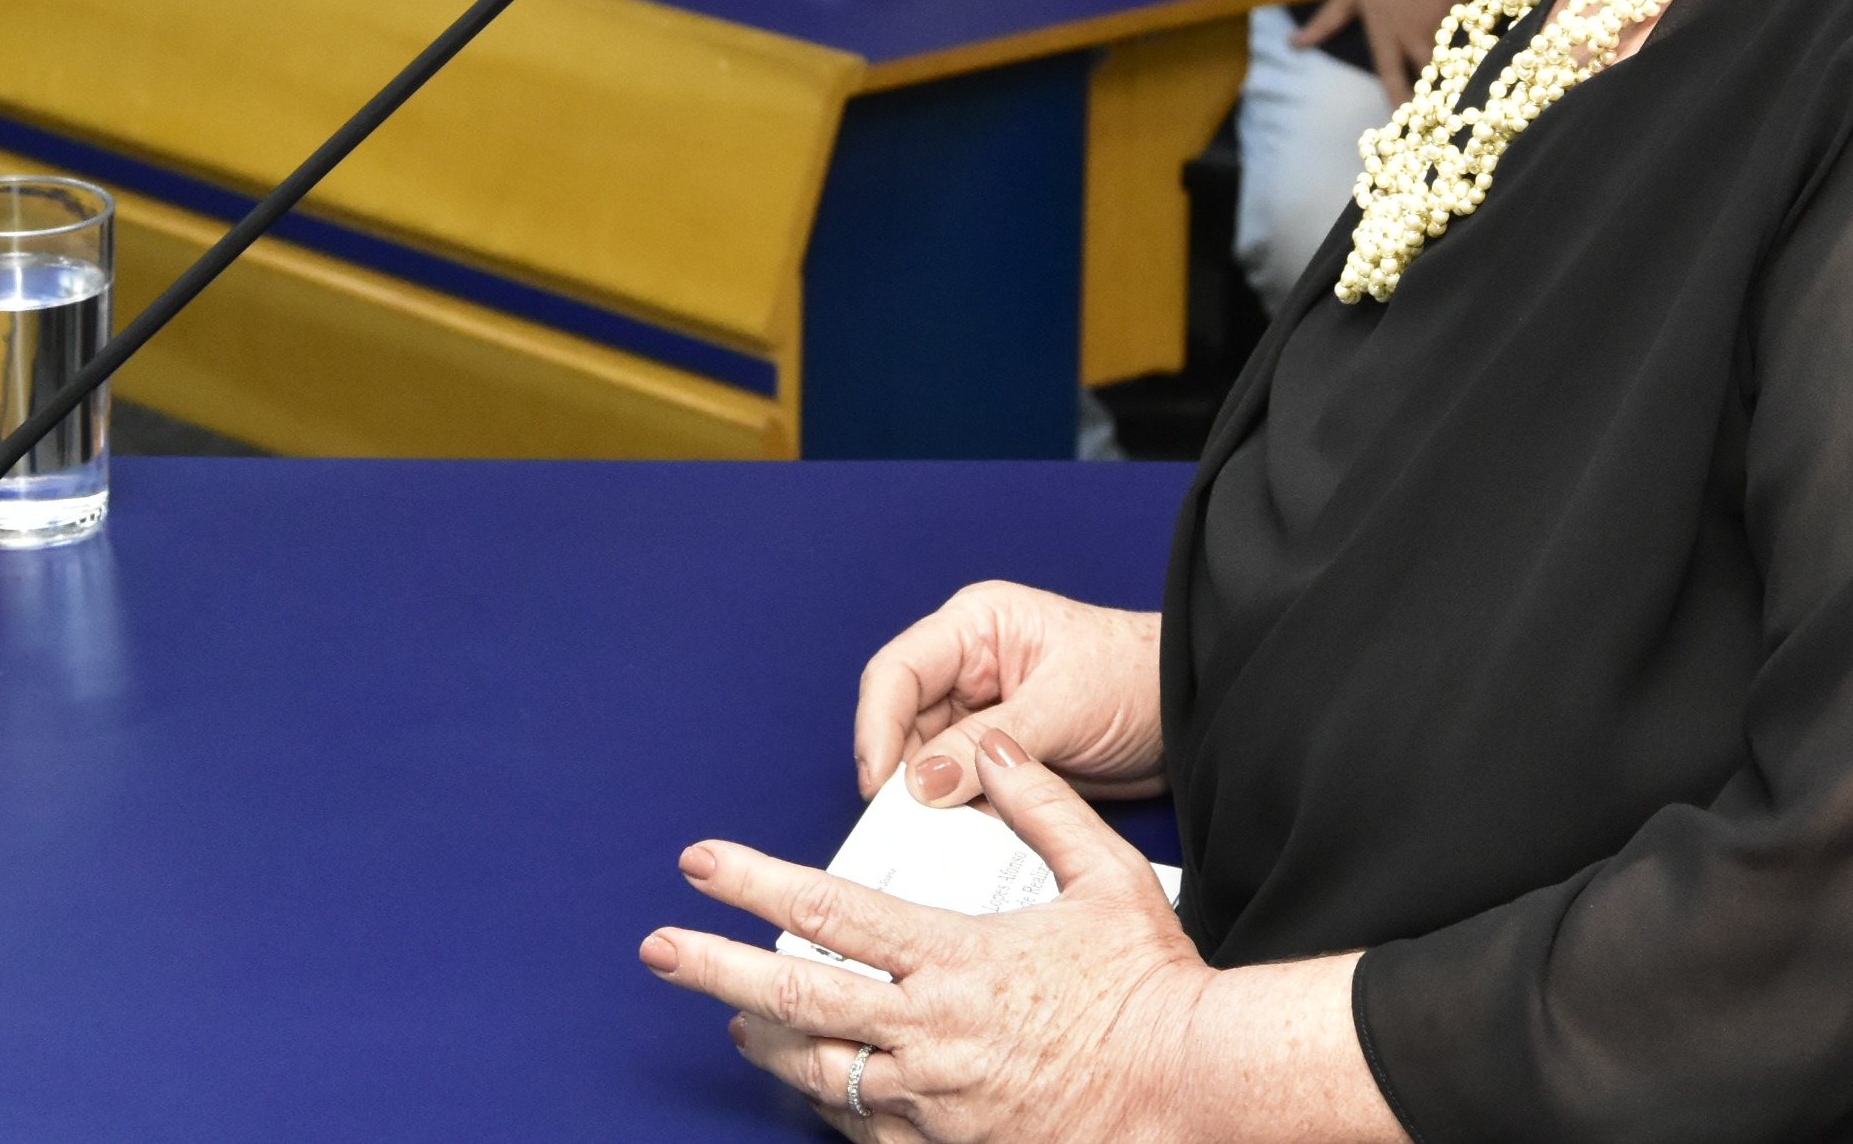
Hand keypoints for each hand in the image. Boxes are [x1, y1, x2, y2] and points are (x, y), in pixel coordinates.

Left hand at [642, 730, 1218, 1143]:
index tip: (701, 862)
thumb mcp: (1106, 876)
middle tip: (656, 948)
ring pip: (818, 1068)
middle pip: (796, 995)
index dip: (755, 883)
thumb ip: (1041, 803)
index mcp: (958, 956)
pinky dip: (830, 1101)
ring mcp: (936, 1099)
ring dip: (765, 1035)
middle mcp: (931, 1030)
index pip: (831, 911)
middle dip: (715, 967)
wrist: (1196, 1091)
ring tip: (733, 1014)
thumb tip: (992, 747)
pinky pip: (865, 1129)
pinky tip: (815, 1083)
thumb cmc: (1154, 987)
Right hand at [854, 583, 1166, 809]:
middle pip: (905, 724)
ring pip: (927, 763)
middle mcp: (969, 669)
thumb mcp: (1062, 707)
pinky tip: (965, 840)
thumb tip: (919, 784)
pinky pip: (960, 789)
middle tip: (901, 828)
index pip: (899, 673)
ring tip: (935, 839)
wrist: (1194, 714)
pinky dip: (960, 816)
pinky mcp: (1002, 758)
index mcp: (975, 628)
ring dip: (930, 802)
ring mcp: (983, 715)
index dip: (877, 727)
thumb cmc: (1139, 679)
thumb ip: (988, 746)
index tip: (875, 784)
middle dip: (903, 775)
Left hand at [1298, 0, 1467, 103]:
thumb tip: (1295, 44)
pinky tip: (1480, 69)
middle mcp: (1416, 34)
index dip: (1400, 105)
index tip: (1405, 127)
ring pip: (1454, 64)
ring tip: (1463, 104)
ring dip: (1455, 82)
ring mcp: (1444, 24)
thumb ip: (1325, 23)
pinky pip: (1472, 42)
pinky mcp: (1466, 12)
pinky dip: (1474, 56)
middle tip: (1437, 120)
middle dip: (1434, 101)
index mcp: (1386, 33)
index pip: (1393, 79)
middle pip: (1429, 80)